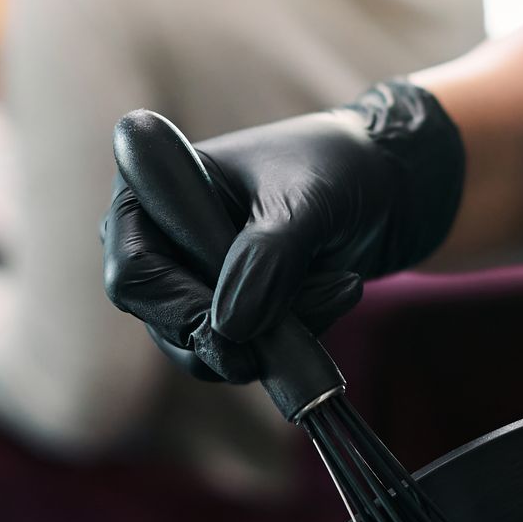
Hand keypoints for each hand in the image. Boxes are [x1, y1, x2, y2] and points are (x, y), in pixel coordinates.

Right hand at [100, 80, 464, 382]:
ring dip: (277, 333)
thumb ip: (268, 256)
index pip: (132, 271)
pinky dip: (293, 337)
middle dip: (235, 329)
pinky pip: (246, 354)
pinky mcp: (230, 314)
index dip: (176, 307)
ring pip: (205, 350)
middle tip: (294, 319)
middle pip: (163, 321)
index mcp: (151, 191)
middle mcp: (158, 241)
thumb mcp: (307, 201)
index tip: (230, 323)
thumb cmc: (339, 167)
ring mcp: (193, 282)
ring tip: (338, 284)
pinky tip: (339, 290)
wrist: (389, 183)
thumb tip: (228, 327)